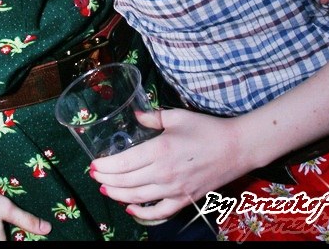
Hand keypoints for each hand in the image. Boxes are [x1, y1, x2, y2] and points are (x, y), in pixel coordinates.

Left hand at [89, 107, 244, 223]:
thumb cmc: (205, 128)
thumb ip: (152, 116)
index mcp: (160, 150)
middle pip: (127, 182)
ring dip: (118, 195)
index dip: (106, 166)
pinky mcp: (184, 200)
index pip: (124, 163)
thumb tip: (135, 114)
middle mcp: (164, 173)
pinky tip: (130, 209)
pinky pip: (159, 212)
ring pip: (138, 198)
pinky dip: (142, 214)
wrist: (235, 148)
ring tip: (105, 189)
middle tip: (94, 176)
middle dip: (107, 180)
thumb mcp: (177, 116)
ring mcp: (174, 190)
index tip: (93, 164)